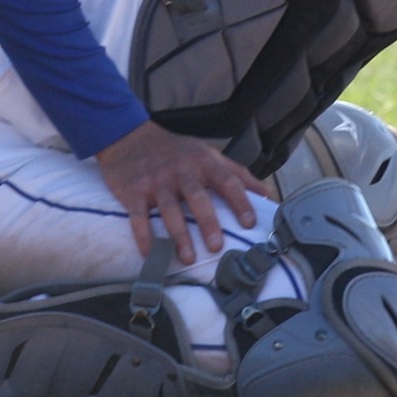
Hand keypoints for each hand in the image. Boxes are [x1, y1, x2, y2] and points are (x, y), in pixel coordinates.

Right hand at [96, 121, 269, 264]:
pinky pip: (138, 217)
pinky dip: (144, 237)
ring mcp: (156, 181)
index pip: (227, 181)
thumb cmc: (177, 151)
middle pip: (197, 197)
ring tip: (188, 258)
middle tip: (216, 246)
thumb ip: (237, 173)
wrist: (130, 137)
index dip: (240, 202)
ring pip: (169, 210)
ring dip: (179, 236)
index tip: (250, 223)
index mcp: (204, 162)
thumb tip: (266, 194)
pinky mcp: (133, 191)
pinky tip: (151, 254)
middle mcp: (181, 171)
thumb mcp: (208, 154)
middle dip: (208, 222)